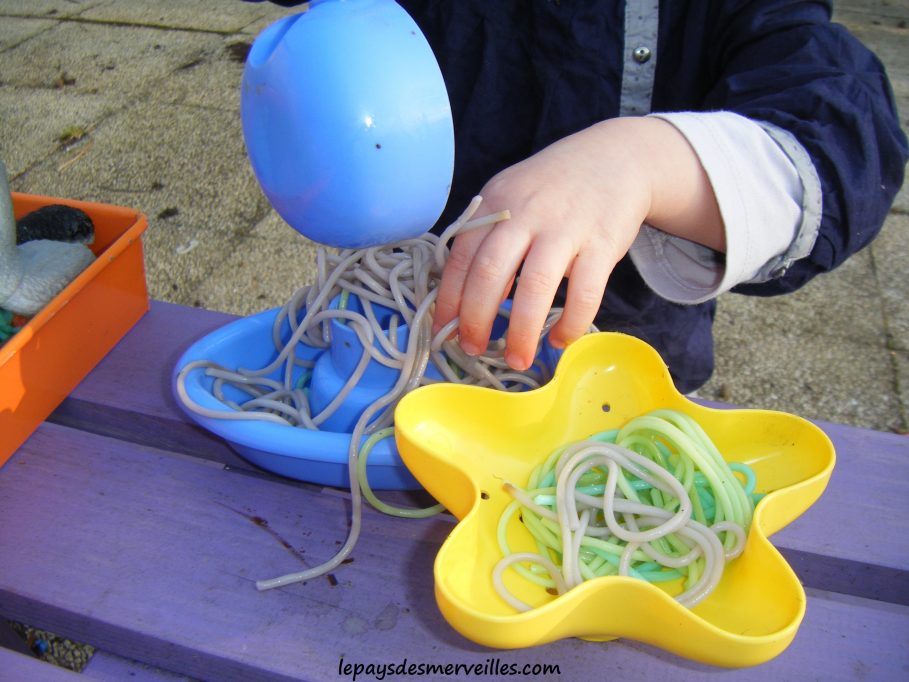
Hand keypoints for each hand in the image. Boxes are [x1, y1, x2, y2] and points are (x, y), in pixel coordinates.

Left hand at [432, 116, 724, 370]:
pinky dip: (570, 323)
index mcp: (495, 204)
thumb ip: (487, 239)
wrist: (616, 157)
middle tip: (473, 349)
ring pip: (534, 287)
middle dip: (476, 319)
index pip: (461, 257)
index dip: (448, 300)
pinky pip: (584, 293)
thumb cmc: (553, 188)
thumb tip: (467, 298)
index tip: (443, 330)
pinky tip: (559, 339)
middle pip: (489, 273)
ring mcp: (565, 228)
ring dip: (521, 331)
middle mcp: (525, 214)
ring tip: (517, 358)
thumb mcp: (511, 198)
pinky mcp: (602, 243)